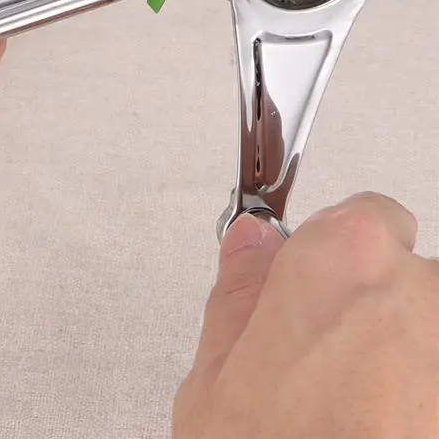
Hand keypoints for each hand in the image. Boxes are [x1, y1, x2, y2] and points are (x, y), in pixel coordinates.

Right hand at [174, 192, 438, 437]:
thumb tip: (250, 242)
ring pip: (431, 339)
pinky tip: (385, 432)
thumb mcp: (215, 381)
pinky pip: (437, 381)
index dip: (337, 255)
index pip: (369, 215)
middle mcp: (421, 296)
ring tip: (359, 425)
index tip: (317, 289)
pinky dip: (420, 404)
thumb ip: (239, 294)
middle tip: (328, 380)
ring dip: (407, 368)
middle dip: (373, 318)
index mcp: (344, 262)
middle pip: (409, 282)